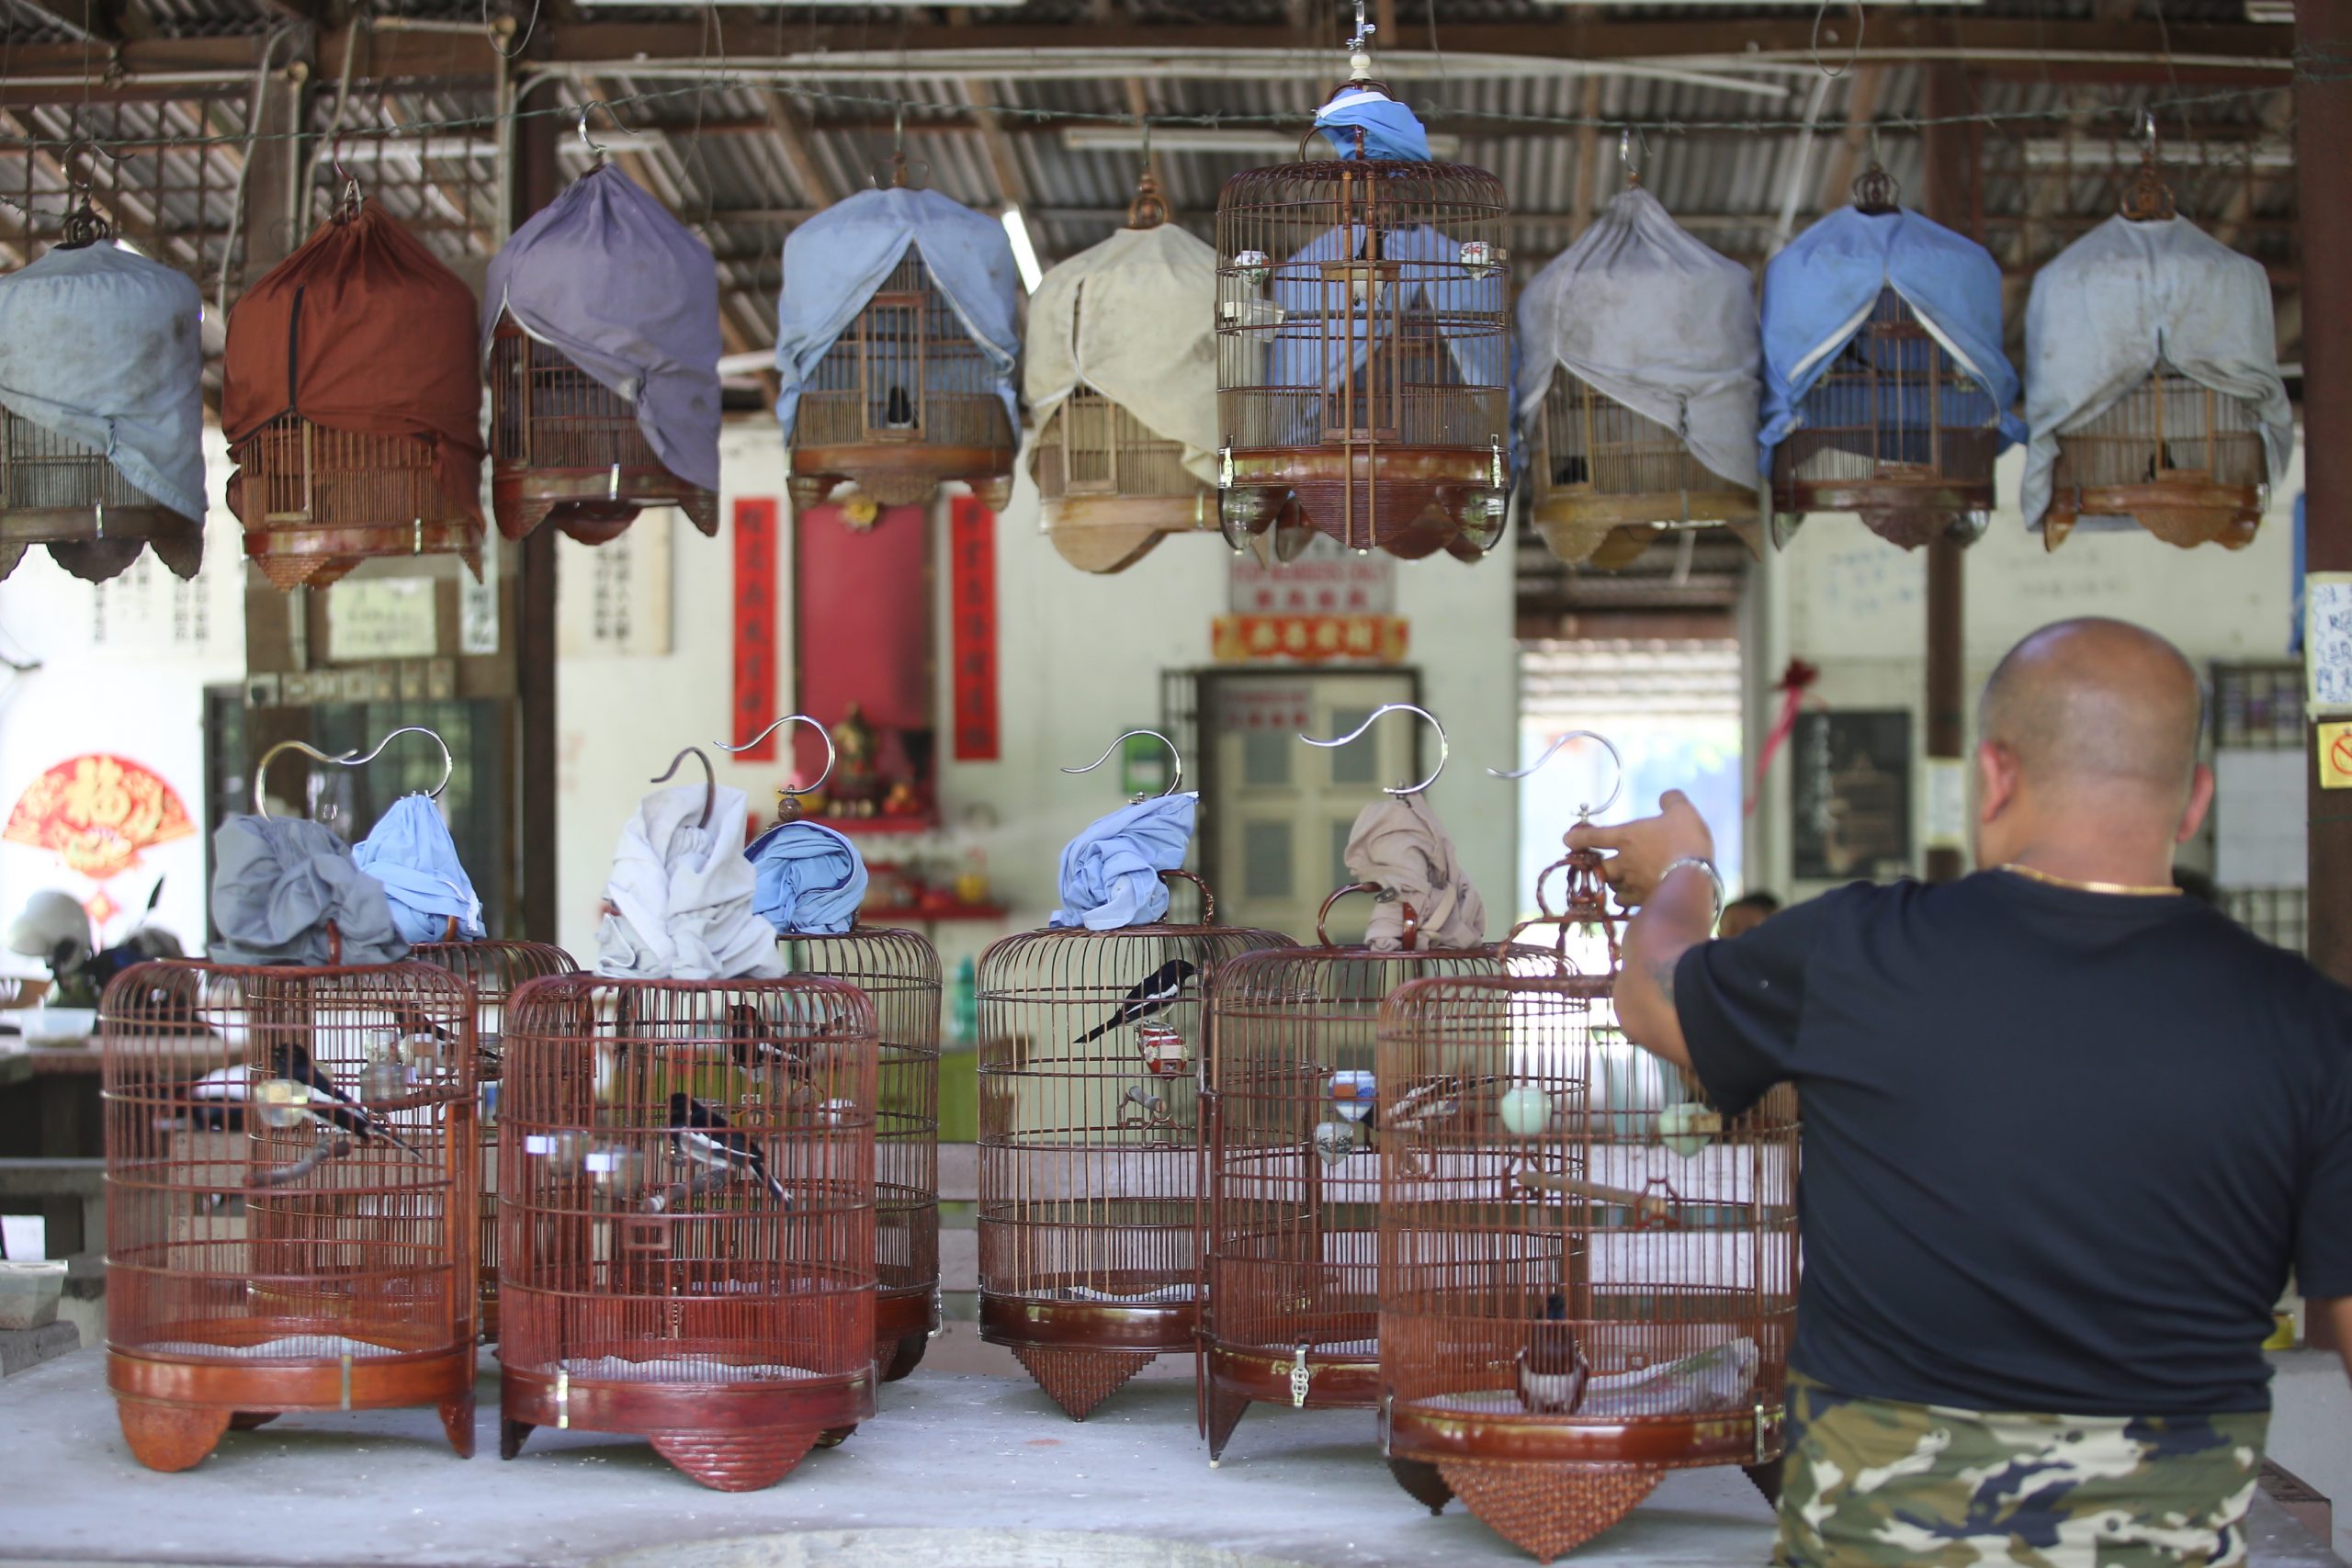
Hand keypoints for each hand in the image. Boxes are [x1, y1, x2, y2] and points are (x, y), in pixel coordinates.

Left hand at [1565, 791, 1715, 906]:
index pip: (1594, 836)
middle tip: (1598, 864)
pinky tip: (1632, 898)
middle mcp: (1624, 862)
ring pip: (1612, 886)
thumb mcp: (1682, 812)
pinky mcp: (1643, 901)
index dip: (1578, 838)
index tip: (1566, 840)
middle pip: (1599, 867)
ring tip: (1617, 881)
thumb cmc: (1685, 840)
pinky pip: (1626, 903)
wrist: (1694, 876)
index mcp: (1626, 837)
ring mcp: (1631, 884)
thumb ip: (1671, 801)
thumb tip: (1666, 797)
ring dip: (1612, 883)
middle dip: (1596, 866)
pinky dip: (1626, 900)